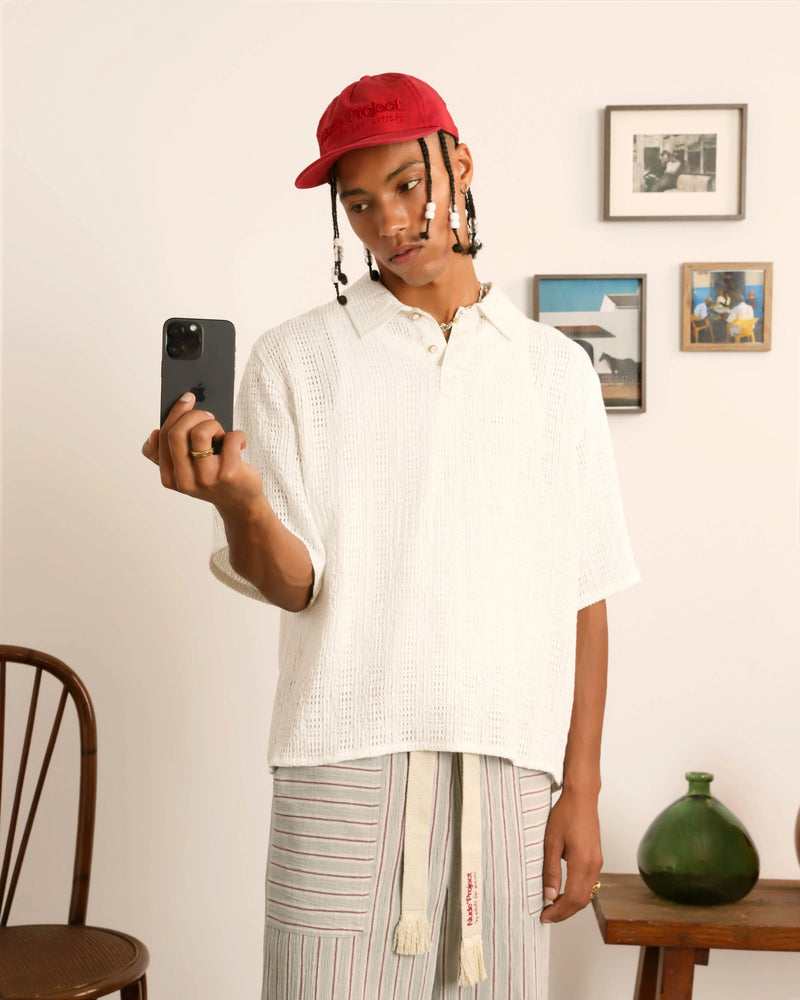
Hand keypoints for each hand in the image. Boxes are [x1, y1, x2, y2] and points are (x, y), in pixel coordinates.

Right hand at [142, 392, 263, 514]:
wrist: (242, 505)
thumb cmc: (214, 479)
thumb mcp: (187, 470)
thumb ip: (170, 454)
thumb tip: (154, 433)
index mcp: (169, 477)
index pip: (161, 438)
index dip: (174, 414)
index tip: (186, 399)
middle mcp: (184, 480)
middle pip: (176, 433)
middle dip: (193, 414)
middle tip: (208, 414)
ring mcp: (206, 479)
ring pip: (200, 433)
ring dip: (213, 424)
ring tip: (222, 432)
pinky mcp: (228, 475)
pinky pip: (230, 438)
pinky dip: (237, 434)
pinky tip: (240, 443)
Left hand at [539, 787, 602, 922]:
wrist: (582, 797)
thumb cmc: (565, 814)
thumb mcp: (551, 842)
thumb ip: (551, 870)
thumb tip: (550, 895)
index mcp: (583, 863)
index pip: (573, 899)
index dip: (559, 912)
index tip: (545, 916)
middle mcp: (594, 866)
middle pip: (582, 901)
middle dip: (564, 912)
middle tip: (547, 915)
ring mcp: (597, 862)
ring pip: (587, 894)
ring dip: (571, 904)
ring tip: (552, 905)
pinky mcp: (596, 858)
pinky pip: (589, 883)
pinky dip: (577, 893)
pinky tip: (563, 891)